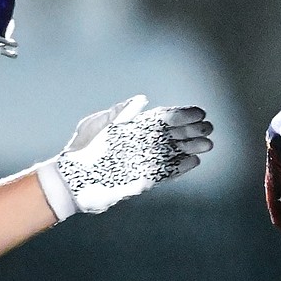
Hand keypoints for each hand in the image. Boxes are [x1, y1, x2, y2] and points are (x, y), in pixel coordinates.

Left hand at [36, 94, 213, 220]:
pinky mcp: (143, 180)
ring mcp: (144, 162)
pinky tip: (194, 162)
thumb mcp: (99, 125)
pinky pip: (166, 173)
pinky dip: (180, 168)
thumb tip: (144, 100)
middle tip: (209, 129)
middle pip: (174, 135)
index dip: (183, 115)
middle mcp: (142, 144)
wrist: (70, 181)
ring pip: (174, 153)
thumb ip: (122, 113)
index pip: (165, 119)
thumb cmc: (82, 149)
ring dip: (192, 148)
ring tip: (208, 145)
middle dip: (193, 131)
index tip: (200, 112)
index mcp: (135, 127)